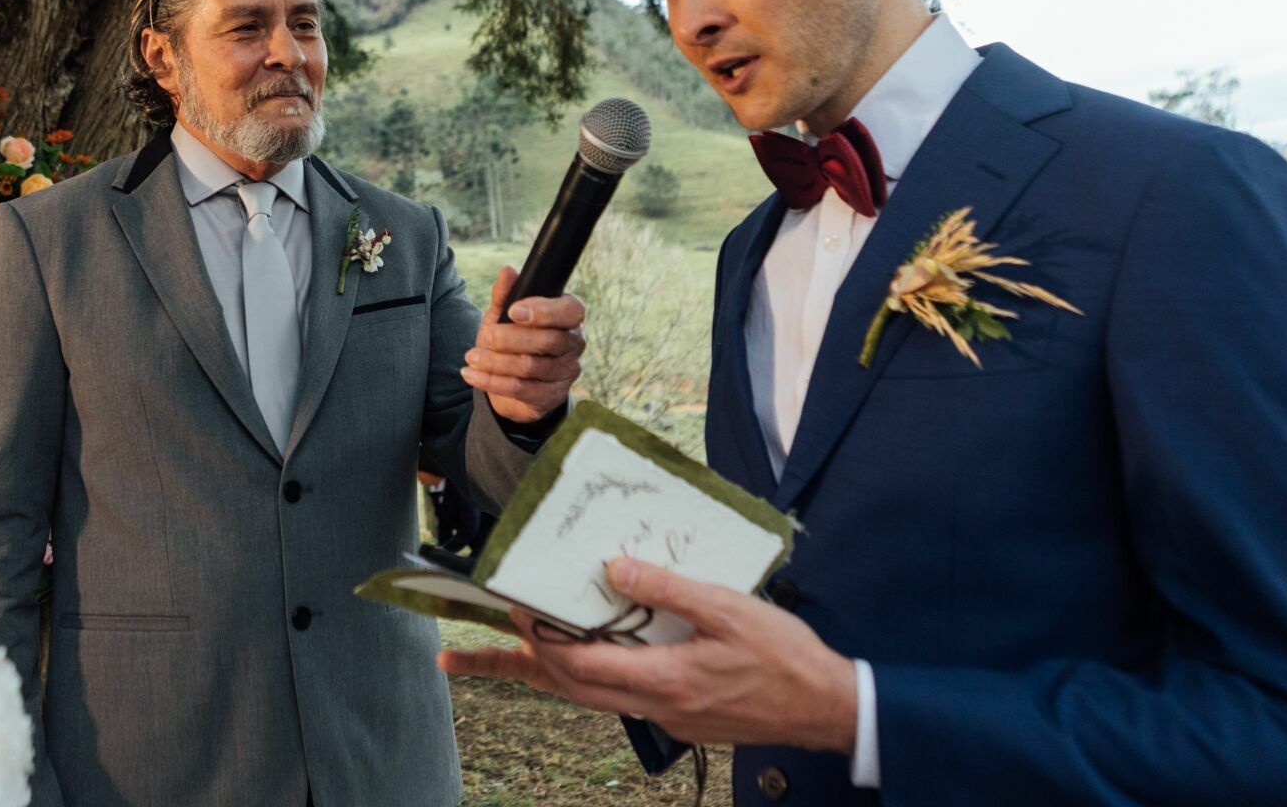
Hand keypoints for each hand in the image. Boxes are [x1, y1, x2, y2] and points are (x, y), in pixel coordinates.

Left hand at [438, 557, 858, 752]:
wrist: (828, 707)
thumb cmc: (786, 657)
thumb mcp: (730, 609)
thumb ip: (669, 588)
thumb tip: (613, 568)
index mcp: (664, 679)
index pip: (578, 662)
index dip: (538, 635)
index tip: (510, 605)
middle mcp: (655, 705)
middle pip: (564, 688)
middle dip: (509, 668)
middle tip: (457, 658)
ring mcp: (665, 717)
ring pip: (586, 697)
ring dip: (542, 675)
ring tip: (496, 660)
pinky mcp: (678, 717)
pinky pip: (616, 697)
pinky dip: (585, 678)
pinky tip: (580, 659)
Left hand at [463, 264, 584, 422]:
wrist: (510, 380)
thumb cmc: (511, 339)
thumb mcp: (504, 315)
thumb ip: (506, 294)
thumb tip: (507, 271)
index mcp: (568, 316)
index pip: (570, 311)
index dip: (544, 311)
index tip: (514, 311)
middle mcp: (574, 344)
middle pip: (548, 340)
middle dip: (511, 338)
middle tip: (485, 337)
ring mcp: (566, 372)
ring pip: (531, 367)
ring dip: (496, 362)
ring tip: (471, 357)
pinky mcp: (552, 395)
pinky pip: (522, 390)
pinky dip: (493, 382)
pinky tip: (472, 375)